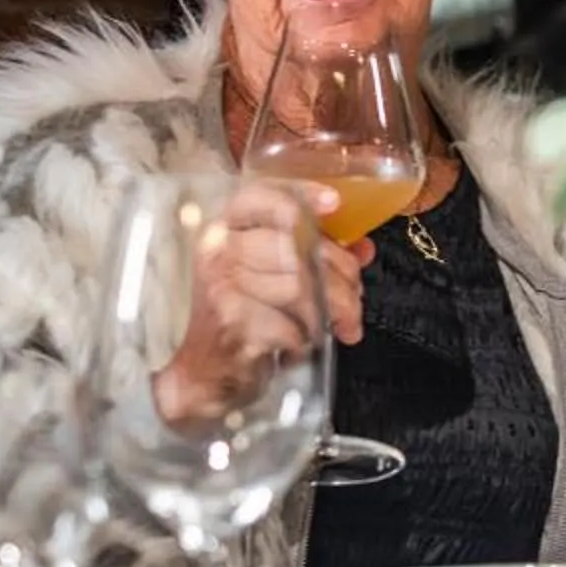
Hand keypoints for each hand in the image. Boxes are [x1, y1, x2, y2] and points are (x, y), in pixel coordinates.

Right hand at [152, 181, 369, 425]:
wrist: (203, 375)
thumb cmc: (244, 320)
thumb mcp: (274, 278)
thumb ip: (314, 255)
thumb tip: (362, 247)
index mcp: (224, 231)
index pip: (260, 194)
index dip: (301, 192)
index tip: (334, 203)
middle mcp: (218, 252)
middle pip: (299, 245)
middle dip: (343, 274)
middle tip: (356, 299)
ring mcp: (222, 286)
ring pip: (304, 286)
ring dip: (336, 310)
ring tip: (342, 325)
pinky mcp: (233, 323)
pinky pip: (294, 324)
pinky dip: (309, 338)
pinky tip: (305, 344)